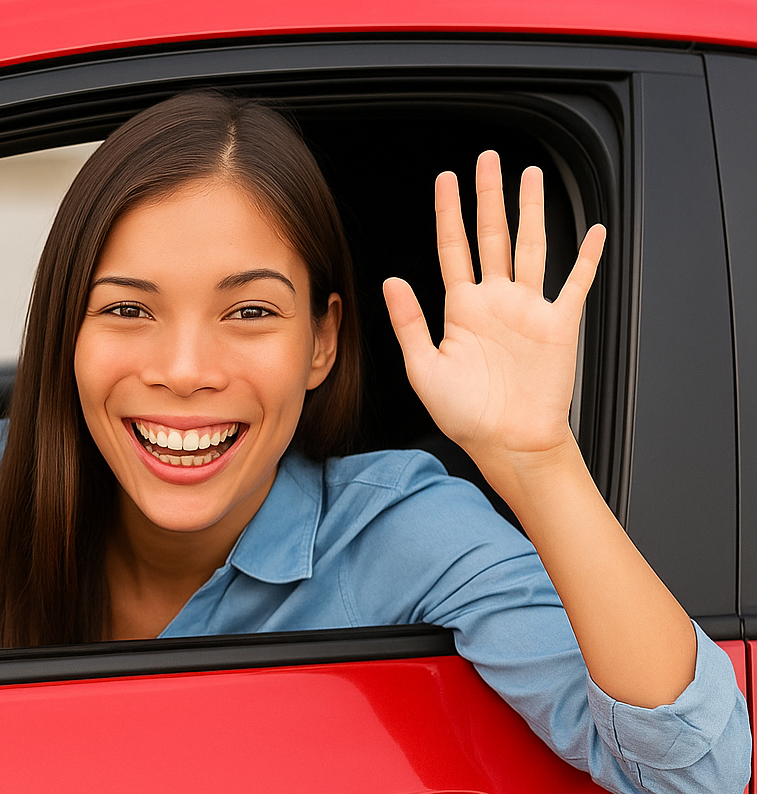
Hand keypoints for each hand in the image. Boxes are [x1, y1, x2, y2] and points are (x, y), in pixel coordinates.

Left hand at [382, 151, 606, 473]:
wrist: (507, 442)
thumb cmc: (464, 414)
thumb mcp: (424, 369)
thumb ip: (409, 323)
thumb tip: (391, 281)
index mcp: (461, 309)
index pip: (452, 248)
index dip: (448, 213)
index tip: (445, 179)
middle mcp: (495, 302)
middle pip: (493, 236)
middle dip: (489, 197)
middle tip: (487, 159)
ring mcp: (528, 310)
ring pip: (532, 247)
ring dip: (532, 211)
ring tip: (530, 176)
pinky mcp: (559, 324)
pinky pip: (576, 284)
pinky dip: (588, 258)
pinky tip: (595, 231)